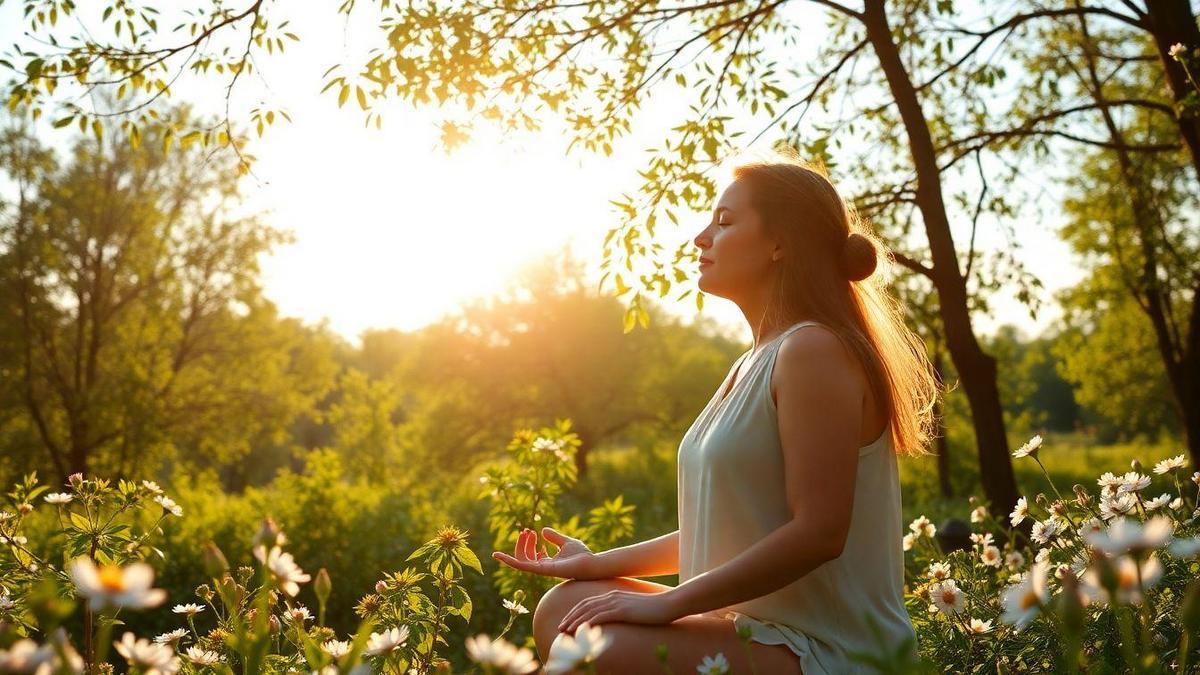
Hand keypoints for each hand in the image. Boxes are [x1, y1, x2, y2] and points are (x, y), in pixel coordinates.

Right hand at [492, 526, 596, 578]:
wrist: (591, 562)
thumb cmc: (583, 555)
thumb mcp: (566, 542)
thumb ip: (555, 537)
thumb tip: (543, 530)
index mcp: (548, 563)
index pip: (531, 555)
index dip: (529, 543)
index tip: (532, 531)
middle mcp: (543, 568)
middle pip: (525, 557)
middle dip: (523, 544)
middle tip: (527, 530)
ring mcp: (542, 570)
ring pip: (521, 561)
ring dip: (520, 546)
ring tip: (526, 532)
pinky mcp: (542, 570)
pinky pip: (522, 567)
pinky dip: (509, 561)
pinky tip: (498, 556)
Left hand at [558, 589, 681, 634]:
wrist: (669, 604)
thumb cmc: (653, 609)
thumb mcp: (633, 609)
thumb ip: (621, 611)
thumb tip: (614, 619)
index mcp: (613, 595)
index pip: (588, 603)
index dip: (575, 612)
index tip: (566, 622)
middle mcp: (611, 596)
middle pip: (584, 606)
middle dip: (570, 617)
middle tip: (560, 628)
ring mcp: (617, 602)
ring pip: (589, 611)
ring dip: (575, 621)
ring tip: (565, 631)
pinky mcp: (623, 610)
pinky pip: (601, 616)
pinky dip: (588, 622)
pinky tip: (581, 630)